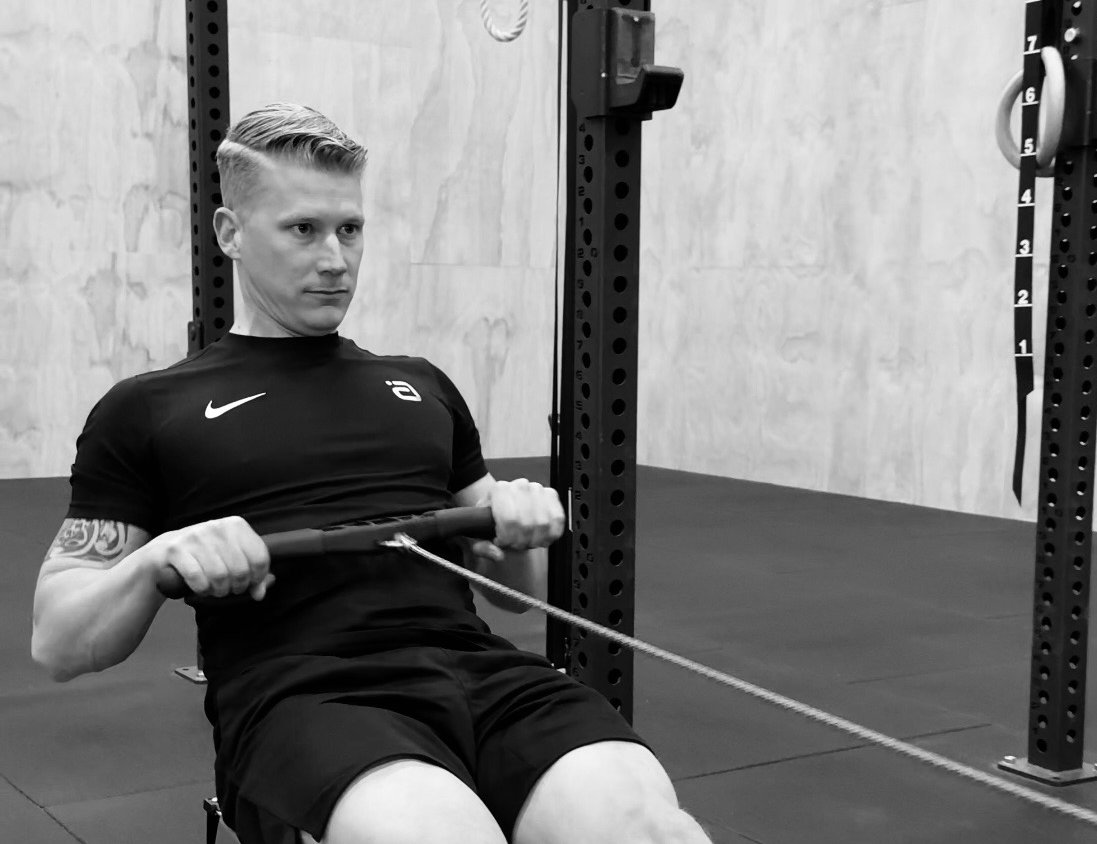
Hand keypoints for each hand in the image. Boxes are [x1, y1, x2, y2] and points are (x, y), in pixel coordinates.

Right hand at [148, 516, 273, 599]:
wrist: (162, 554)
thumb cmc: (204, 558)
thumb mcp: (230, 559)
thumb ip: (251, 575)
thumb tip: (261, 592)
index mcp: (236, 525)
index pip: (260, 558)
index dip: (258, 578)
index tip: (250, 585)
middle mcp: (217, 527)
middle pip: (241, 570)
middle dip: (237, 587)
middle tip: (229, 590)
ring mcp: (195, 537)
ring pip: (219, 576)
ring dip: (219, 590)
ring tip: (215, 590)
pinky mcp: (176, 549)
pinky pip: (197, 578)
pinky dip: (202, 589)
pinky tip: (201, 588)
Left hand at [468, 478, 565, 562]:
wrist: (504, 506)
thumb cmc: (491, 519)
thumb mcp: (478, 534)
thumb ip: (482, 547)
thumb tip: (497, 554)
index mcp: (499, 490)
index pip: (509, 519)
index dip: (507, 538)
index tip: (501, 542)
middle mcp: (520, 485)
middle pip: (527, 523)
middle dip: (521, 541)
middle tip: (514, 544)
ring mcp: (538, 489)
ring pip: (543, 523)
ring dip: (535, 539)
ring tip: (526, 541)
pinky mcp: (552, 496)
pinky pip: (558, 520)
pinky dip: (550, 535)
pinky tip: (540, 538)